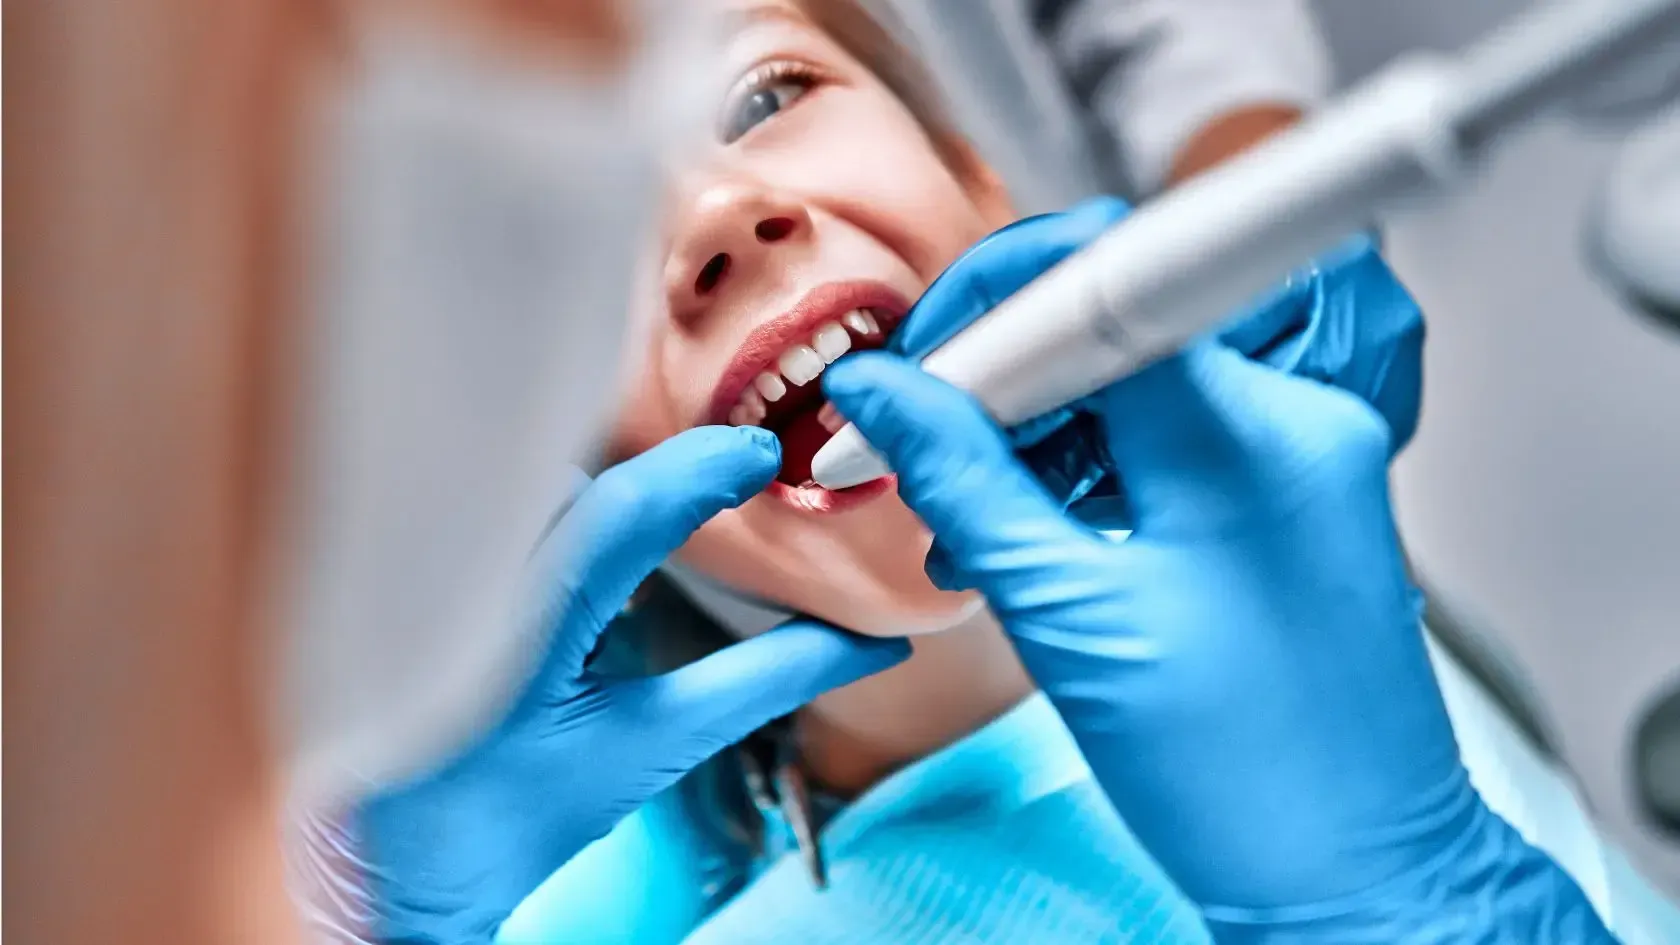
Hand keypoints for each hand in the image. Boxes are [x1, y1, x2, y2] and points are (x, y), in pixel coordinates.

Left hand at [289, 426, 906, 944]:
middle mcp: (455, 587)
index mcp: (521, 641)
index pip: (618, 512)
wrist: (408, 860)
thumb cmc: (521, 815)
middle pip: (571, 470)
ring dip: (599, 474)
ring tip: (666, 493)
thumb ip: (765, 680)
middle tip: (726, 469)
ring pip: (527, 472)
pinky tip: (590, 523)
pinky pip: (488, 491)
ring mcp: (416, 565)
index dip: (699, 469)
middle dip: (650, 467)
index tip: (759, 455)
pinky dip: (550, 492)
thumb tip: (875, 644)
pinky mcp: (405, 556)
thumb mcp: (653, 744)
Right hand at [820, 213, 1609, 940]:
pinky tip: (1033, 527)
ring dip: (1043, 426)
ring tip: (973, 515)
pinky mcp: (1298, 486)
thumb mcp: (1065, 617)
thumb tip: (884, 391)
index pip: (1105, 279)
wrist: (1357, 872)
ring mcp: (1308, 447)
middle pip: (1123, 314)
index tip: (921, 358)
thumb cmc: (1243, 776)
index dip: (995, 304)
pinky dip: (1095, 462)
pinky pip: (1177, 427)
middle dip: (1008, 371)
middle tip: (930, 435)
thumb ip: (964, 479)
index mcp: (1248, 434)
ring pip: (1142, 371)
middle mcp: (1298, 415)